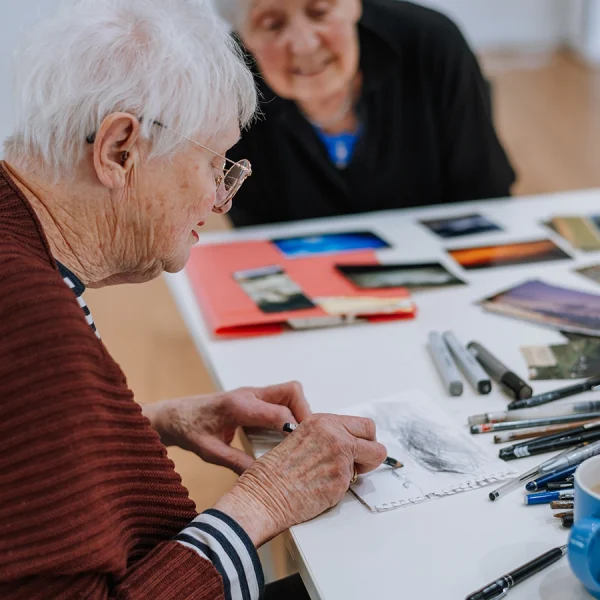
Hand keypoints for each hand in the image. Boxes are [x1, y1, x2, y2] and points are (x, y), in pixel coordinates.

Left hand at [144, 382, 310, 473]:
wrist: (175, 415)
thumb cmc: (190, 430)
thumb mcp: (210, 452)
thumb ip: (236, 463)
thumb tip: (262, 477)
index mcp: (238, 406)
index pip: (279, 413)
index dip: (295, 429)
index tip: (304, 447)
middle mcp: (249, 394)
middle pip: (291, 391)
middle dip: (305, 412)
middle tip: (308, 439)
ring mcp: (253, 393)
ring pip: (289, 392)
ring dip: (300, 411)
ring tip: (302, 438)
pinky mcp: (255, 398)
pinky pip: (282, 399)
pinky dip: (291, 412)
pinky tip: (288, 434)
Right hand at [214, 414, 386, 546]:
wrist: (264, 495)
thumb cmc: (274, 472)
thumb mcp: (302, 438)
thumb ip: (326, 437)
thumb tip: (345, 443)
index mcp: (323, 422)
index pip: (363, 424)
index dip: (363, 438)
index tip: (358, 447)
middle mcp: (335, 435)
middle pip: (374, 438)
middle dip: (370, 451)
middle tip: (359, 462)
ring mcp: (340, 457)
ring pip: (372, 461)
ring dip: (359, 470)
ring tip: (334, 476)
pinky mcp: (341, 480)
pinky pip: (354, 483)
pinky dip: (344, 487)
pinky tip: (324, 488)